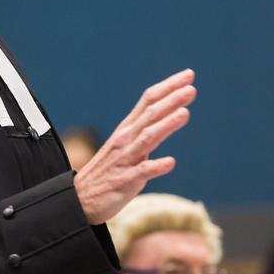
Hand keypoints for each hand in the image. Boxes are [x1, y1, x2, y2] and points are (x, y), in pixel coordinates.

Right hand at [74, 68, 196, 224]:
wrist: (81, 198)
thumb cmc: (109, 170)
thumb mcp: (125, 145)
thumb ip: (145, 130)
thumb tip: (171, 115)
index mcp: (127, 129)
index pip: (148, 101)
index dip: (168, 87)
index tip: (188, 76)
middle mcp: (126, 140)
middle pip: (150, 115)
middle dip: (171, 101)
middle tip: (192, 89)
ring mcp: (125, 159)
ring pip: (147, 138)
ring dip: (167, 125)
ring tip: (185, 113)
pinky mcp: (125, 180)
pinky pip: (142, 171)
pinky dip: (156, 166)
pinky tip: (170, 162)